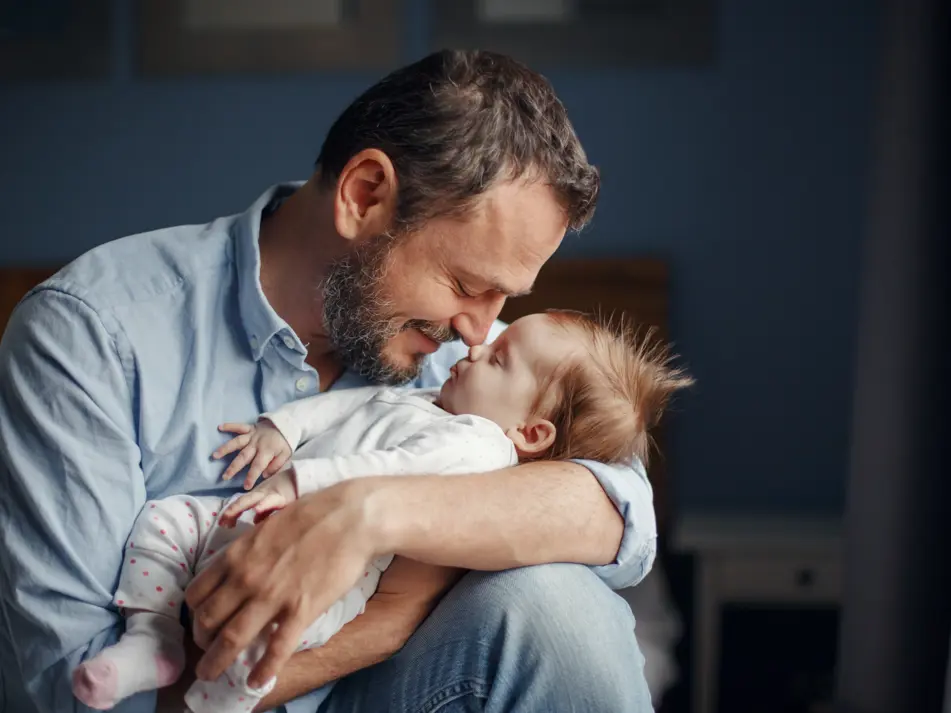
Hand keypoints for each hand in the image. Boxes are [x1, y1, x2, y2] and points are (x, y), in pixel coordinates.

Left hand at [184, 479, 382, 687]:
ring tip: (210, 675)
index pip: (196, 593)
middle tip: (205, 651)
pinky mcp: (301, 610)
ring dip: (216, 663)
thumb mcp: (266, 526)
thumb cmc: (312, 515)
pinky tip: (257, 682)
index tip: (201, 622)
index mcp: (236, 555)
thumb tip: (239, 567)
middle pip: (206, 620)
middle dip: (200, 642)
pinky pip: (276, 648)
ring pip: (231, 639)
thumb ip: (248, 550)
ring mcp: (272, 596)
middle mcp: (246, 578)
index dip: (194, 613)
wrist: (350, 518)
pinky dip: (263, 670)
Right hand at [213, 419, 291, 489]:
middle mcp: (257, 443)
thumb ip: (276, 465)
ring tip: (214, 455)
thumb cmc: (284, 443)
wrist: (286, 425)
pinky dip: (229, 426)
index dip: (251, 477)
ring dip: (225, 448)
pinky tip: (219, 427)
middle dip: (234, 467)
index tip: (246, 487)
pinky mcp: (250, 428)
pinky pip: (239, 426)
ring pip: (237, 442)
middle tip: (224, 477)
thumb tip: (265, 475)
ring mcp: (252, 435)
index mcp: (267, 451)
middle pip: (244, 456)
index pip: (258, 466)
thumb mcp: (286, 455)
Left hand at [218, 470, 297, 527]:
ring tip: (230, 514)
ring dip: (241, 506)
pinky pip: (272, 502)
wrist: (305, 478)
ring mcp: (271, 495)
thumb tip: (255, 521)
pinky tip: (256, 509)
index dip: (231, 512)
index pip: (242, 503)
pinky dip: (264, 505)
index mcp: (259, 495)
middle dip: (232, 511)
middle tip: (221, 522)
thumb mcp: (275, 500)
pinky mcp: (282, 498)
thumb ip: (265, 511)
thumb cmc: (290, 490)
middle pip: (244, 502)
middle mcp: (262, 494)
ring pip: (253, 500)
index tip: (222, 523)